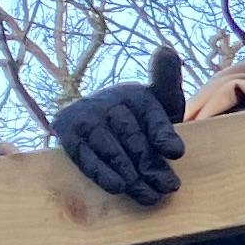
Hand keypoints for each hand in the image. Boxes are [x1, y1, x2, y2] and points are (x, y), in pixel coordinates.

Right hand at [56, 47, 186, 203]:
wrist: (98, 123)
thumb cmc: (141, 120)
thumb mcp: (161, 101)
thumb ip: (168, 81)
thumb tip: (166, 49)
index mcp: (137, 95)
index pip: (153, 117)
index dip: (164, 134)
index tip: (176, 152)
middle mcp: (110, 100)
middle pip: (134, 139)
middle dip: (152, 166)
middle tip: (168, 187)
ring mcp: (86, 115)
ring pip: (112, 151)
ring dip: (131, 176)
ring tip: (149, 195)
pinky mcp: (67, 132)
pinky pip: (86, 157)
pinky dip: (102, 173)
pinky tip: (118, 187)